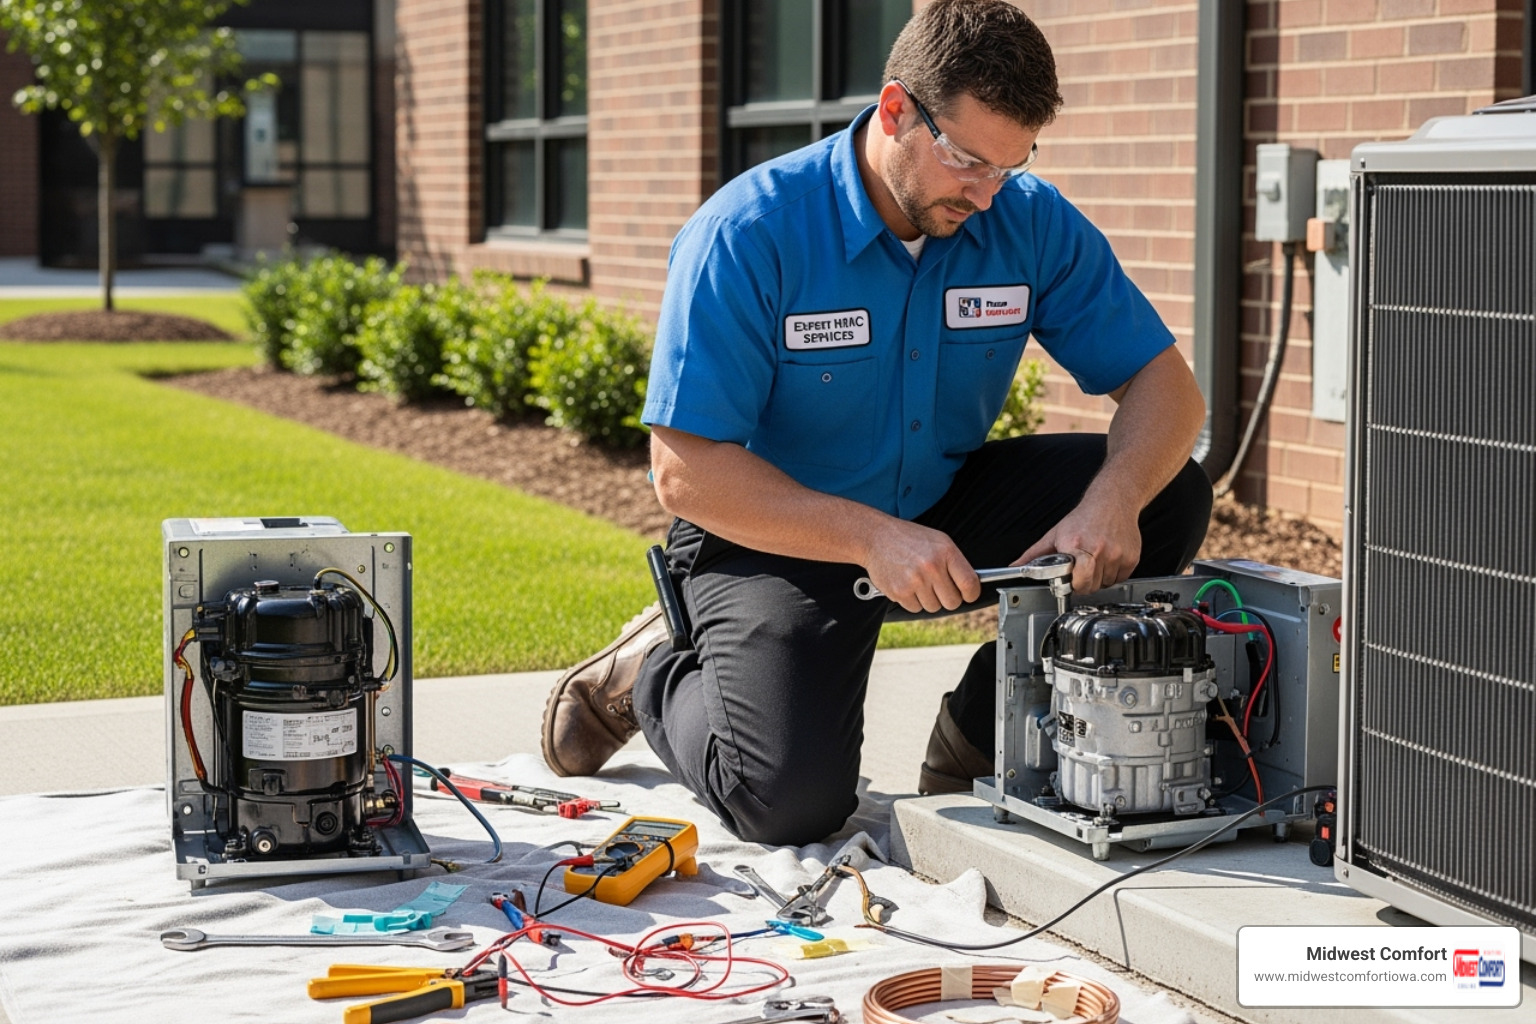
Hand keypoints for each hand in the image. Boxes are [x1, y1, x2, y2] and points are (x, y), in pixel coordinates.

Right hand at [862, 521, 980, 613]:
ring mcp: (915, 581)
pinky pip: (915, 609)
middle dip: (948, 598)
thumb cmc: (909, 539)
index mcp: (945, 552)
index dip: (971, 594)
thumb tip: (969, 587)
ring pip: (933, 607)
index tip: (968, 595)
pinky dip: (912, 601)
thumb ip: (955, 562)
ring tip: (918, 581)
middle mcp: (931, 567)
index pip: (969, 583)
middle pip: (952, 602)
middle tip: (938, 588)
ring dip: (928, 599)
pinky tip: (906, 584)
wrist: (876, 537)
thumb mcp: (938, 541)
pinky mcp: (899, 592)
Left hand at [1014, 498, 1141, 594]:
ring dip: (1100, 578)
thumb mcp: (1055, 534)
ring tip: (1096, 560)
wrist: (1112, 501)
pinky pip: (1120, 578)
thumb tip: (1016, 566)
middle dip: (1084, 583)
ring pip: (1106, 584)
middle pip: (1090, 586)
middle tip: (1081, 571)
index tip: (1069, 580)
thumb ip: (1034, 554)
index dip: (1071, 584)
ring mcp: (1116, 554)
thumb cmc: (1084, 518)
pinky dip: (1114, 574)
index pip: (1076, 581)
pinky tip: (1108, 559)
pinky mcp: (1131, 558)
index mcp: (1075, 545)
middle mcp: (1098, 550)